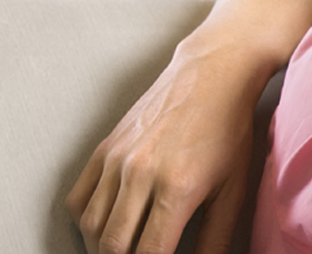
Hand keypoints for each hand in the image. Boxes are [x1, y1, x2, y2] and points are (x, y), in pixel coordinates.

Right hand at [65, 46, 263, 253]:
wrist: (211, 75)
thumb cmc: (228, 131)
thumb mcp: (233, 188)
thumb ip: (216, 237)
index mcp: (177, 188)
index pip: (150, 253)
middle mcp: (140, 174)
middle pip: (113, 245)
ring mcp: (117, 160)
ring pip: (91, 226)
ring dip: (101, 249)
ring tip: (119, 253)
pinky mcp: (104, 148)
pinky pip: (78, 198)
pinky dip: (85, 223)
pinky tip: (102, 230)